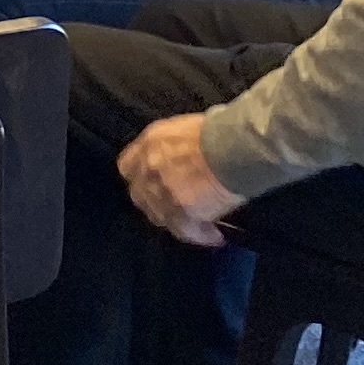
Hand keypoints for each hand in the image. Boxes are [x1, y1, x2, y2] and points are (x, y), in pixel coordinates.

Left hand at [120, 115, 240, 245]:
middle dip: (156, 203)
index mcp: (149, 143)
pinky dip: (201, 236)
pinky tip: (215, 237)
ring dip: (178, 222)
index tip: (154, 184)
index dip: (141, 178)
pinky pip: (186, 231)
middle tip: (177, 208)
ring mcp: (163, 192)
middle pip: (141, 195)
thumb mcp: (185, 128)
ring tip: (198, 226)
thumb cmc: (220, 129)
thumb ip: (173, 145)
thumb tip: (182, 155)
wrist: (236, 146)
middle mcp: (149, 168)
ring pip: (161, 217)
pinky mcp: (182, 212)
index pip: (128, 167)